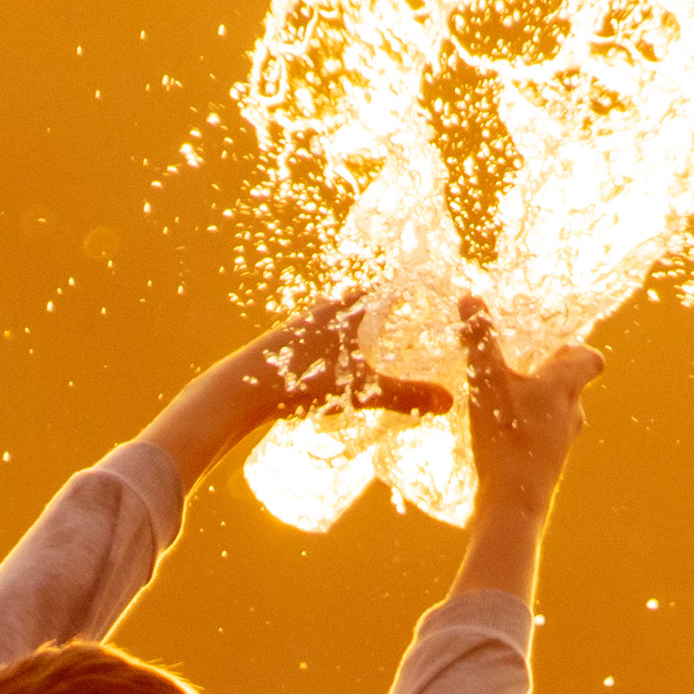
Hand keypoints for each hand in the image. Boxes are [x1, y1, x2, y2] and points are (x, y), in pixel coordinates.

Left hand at [239, 286, 455, 421]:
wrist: (244, 389)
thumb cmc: (303, 380)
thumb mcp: (362, 390)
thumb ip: (406, 395)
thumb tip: (450, 402)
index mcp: (346, 310)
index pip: (383, 290)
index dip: (405, 293)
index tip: (427, 299)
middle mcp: (323, 311)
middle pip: (359, 301)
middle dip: (381, 309)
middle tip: (405, 322)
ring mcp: (301, 327)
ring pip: (336, 318)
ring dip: (355, 327)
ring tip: (374, 342)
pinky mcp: (286, 347)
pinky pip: (320, 338)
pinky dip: (335, 345)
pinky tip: (338, 364)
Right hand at [458, 294, 603, 535]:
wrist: (514, 502)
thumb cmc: (506, 436)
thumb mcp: (486, 380)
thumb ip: (479, 339)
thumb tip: (470, 297)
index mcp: (565, 386)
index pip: (591, 360)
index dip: (579, 349)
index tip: (558, 345)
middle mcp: (571, 412)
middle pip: (572, 385)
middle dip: (550, 373)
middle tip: (525, 364)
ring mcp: (562, 442)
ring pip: (558, 412)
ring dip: (538, 402)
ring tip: (508, 398)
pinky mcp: (547, 464)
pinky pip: (543, 436)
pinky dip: (528, 428)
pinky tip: (501, 433)